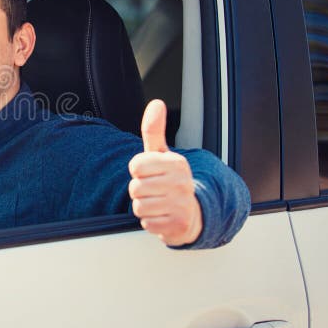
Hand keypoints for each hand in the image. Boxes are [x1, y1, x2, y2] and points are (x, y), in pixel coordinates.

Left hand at [128, 99, 202, 245]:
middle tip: (154, 191)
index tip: (150, 173)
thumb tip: (156, 103)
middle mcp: (182, 182)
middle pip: (135, 188)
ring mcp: (182, 204)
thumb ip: (154, 130)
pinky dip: (150, 222)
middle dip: (139, 191)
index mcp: (177, 163)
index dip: (137, 171)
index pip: (135, 166)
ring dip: (144, 207)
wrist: (192, 214)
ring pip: (139, 206)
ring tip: (158, 203)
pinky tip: (162, 216)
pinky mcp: (178, 225)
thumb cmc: (170, 180)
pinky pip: (146, 223)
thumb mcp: (162, 155)